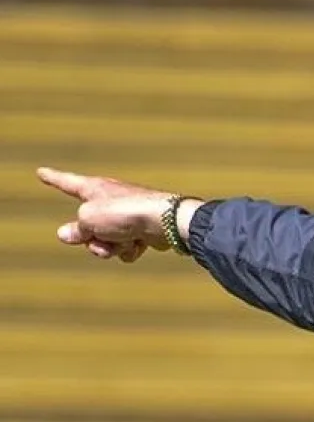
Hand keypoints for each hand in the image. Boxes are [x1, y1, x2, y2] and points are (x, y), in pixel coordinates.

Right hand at [37, 167, 201, 262]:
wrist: (164, 221)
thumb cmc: (124, 212)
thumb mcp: (88, 219)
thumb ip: (76, 229)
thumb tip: (66, 235)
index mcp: (94, 188)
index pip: (66, 182)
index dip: (52, 178)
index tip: (41, 172)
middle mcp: (110, 200)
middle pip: (86, 227)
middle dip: (91, 239)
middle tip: (101, 236)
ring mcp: (126, 216)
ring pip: (104, 242)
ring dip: (110, 247)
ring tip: (123, 240)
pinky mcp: (142, 231)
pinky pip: (124, 249)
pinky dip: (128, 250)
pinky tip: (138, 244)